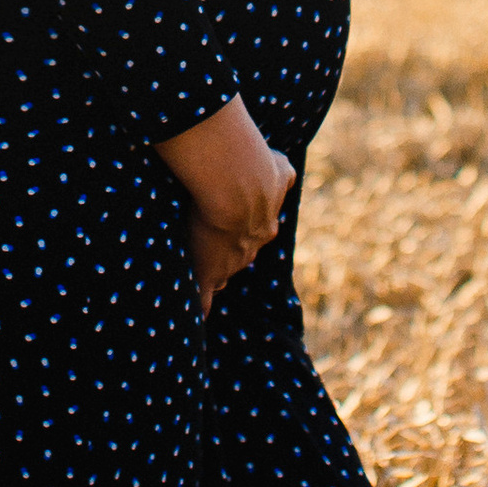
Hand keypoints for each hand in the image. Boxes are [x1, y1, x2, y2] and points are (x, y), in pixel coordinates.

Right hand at [158, 100, 293, 317]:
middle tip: (217, 248)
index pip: (254, 233)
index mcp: (267, 223)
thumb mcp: (279, 168)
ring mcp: (233, 260)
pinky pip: (205, 298)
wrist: (239, 183)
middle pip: (242, 254)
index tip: (232, 229)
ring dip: (215, 269)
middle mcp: (254, 244)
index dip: (242, 230)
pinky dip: (203, 307)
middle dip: (231, 252)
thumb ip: (283, 173)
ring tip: (203, 273)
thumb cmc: (254, 167)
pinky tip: (200, 318)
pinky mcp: (210, 272)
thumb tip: (288, 173)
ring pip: (225, 271)